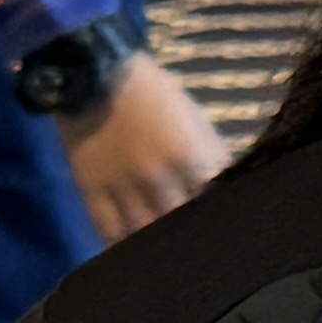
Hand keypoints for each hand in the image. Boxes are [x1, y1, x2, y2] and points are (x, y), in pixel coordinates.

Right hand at [65, 56, 227, 238]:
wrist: (93, 73)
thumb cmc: (152, 91)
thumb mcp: (194, 116)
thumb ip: (213, 153)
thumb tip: (230, 181)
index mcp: (188, 156)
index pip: (213, 200)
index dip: (218, 214)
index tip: (223, 225)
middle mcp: (157, 177)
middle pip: (179, 223)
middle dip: (189, 232)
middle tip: (195, 243)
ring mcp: (121, 186)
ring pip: (144, 233)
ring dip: (158, 243)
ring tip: (166, 250)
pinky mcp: (91, 190)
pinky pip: (108, 230)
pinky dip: (122, 243)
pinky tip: (133, 249)